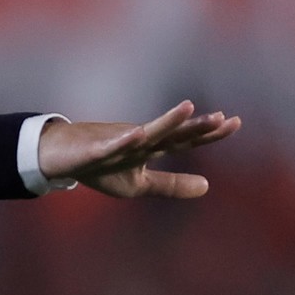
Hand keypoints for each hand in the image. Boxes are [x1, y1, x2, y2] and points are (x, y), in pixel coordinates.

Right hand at [38, 100, 240, 197]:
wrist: (60, 157)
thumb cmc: (100, 167)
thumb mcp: (140, 184)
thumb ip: (171, 184)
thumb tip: (208, 186)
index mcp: (150, 149)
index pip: (184, 140)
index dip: (209, 133)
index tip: (235, 122)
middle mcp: (138, 141)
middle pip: (172, 134)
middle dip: (196, 126)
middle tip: (223, 118)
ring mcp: (117, 143)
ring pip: (146, 132)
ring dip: (166, 121)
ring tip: (188, 107)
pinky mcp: (94, 150)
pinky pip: (110, 147)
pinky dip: (123, 141)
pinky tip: (137, 134)